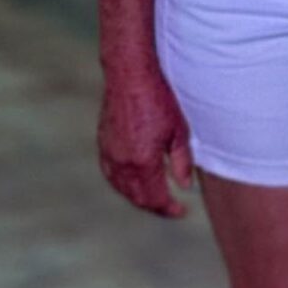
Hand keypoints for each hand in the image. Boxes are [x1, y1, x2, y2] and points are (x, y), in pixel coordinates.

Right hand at [98, 64, 192, 217]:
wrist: (129, 75)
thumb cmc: (158, 99)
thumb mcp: (179, 131)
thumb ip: (181, 162)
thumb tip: (184, 186)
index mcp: (143, 161)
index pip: (155, 199)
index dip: (169, 209)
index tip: (181, 211)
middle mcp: (122, 162)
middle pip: (137, 198)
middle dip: (155, 207)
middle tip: (171, 209)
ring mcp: (110, 154)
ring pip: (122, 188)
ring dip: (138, 198)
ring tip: (155, 199)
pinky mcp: (103, 144)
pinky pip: (111, 174)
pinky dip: (123, 185)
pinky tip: (133, 184)